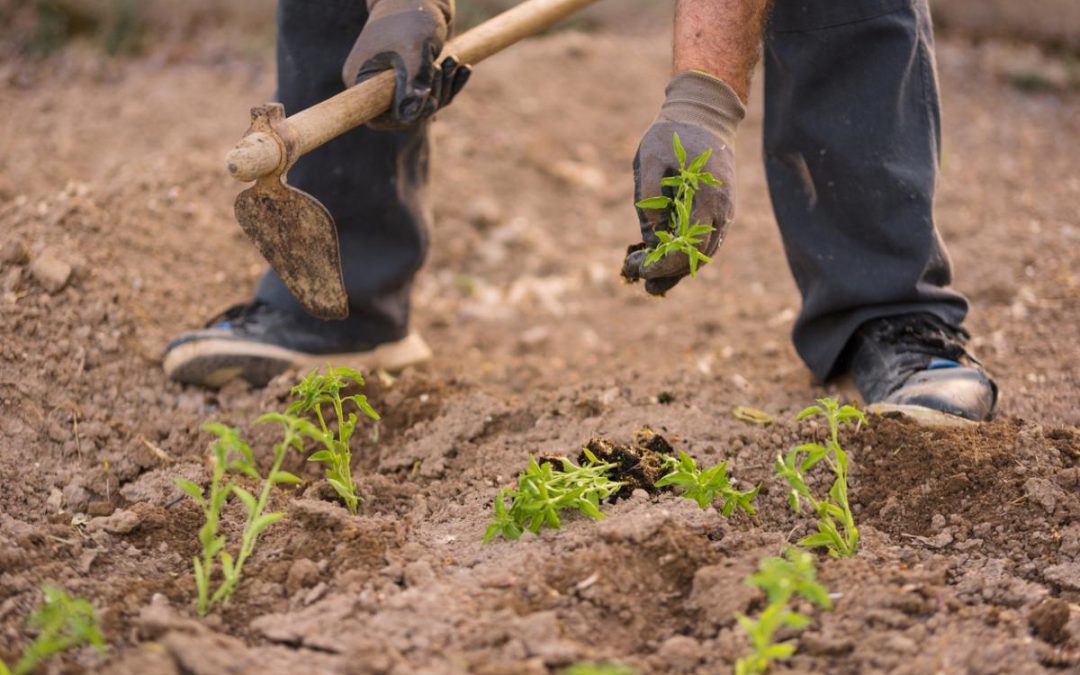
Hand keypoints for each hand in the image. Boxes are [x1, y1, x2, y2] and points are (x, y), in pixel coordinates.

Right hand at [342, 0, 471, 127]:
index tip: (428, 103)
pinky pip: (432, 90)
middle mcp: (374, 82)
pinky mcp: (413, 73)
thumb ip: (412, 84)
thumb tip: (410, 117)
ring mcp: (394, 78)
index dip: (405, 118)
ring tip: (455, 60)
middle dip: (433, 97)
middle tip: (445, 67)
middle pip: (406, 112)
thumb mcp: (415, 51)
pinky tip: (463, 69)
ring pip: (423, 102)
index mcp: (362, 78)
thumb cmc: (413, 16)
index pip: (378, 117)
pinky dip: (450, 82)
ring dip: (445, 86)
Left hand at [622, 71, 743, 295]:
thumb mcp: (650, 158)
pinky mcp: (721, 209)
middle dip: (671, 272)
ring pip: (707, 252)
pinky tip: (666, 258)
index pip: (689, 245)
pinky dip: (689, 254)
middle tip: (642, 277)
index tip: (642, 267)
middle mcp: (722, 208)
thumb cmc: (672, 134)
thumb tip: (653, 232)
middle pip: (700, 256)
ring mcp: (725, 210)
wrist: (704, 114)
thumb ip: (649, 196)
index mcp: (706, 196)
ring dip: (681, 267)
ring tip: (653, 277)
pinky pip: (709, 240)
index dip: (666, 263)